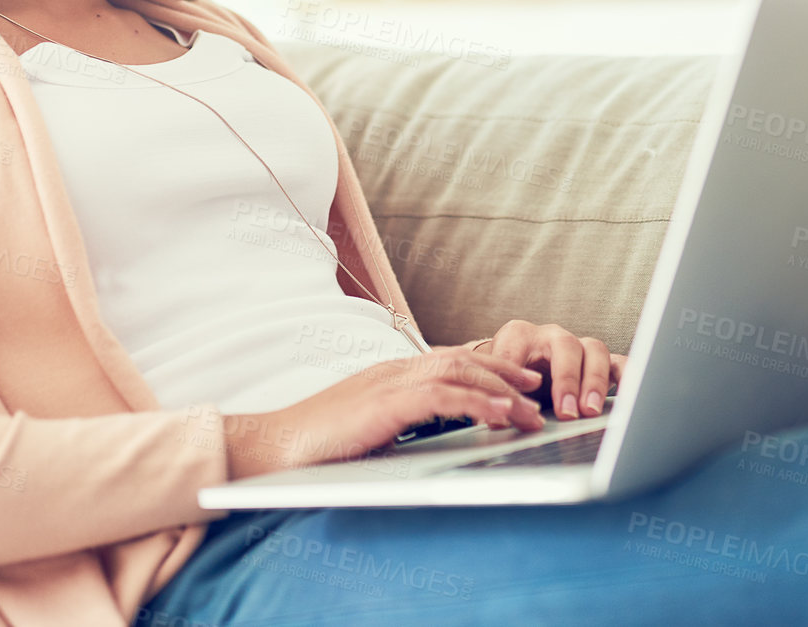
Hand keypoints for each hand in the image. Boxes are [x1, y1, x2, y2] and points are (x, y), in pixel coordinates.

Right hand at [222, 349, 546, 479]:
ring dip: (500, 389)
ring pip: (458, 370)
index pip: (449, 359)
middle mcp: (392, 371)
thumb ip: (397, 427)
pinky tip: (499, 414)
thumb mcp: (366, 431)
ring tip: (529, 409)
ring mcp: (387, 384)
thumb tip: (429, 440)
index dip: (488, 367)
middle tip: (538, 390)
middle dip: (505, 372)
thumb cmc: (314, 448)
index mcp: (388, 375)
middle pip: (462, 358)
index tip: (519, 381)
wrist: (270, 449)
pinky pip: (440, 396)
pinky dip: (475, 401)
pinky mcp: (383, 405)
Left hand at [476, 320, 625, 419]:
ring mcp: (580, 347)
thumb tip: (496, 420)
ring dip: (593, 381)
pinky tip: (631, 395)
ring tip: (589, 411)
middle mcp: (552, 335)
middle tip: (566, 411)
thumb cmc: (508, 376)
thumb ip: (495, 398)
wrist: (522, 371)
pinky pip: (620, 363)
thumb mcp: (496, 383)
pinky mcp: (602, 363)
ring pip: (594, 351)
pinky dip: (628, 376)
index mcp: (518, 335)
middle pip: (565, 347)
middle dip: (567, 380)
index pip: (516, 348)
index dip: (518, 374)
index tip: (520, 399)